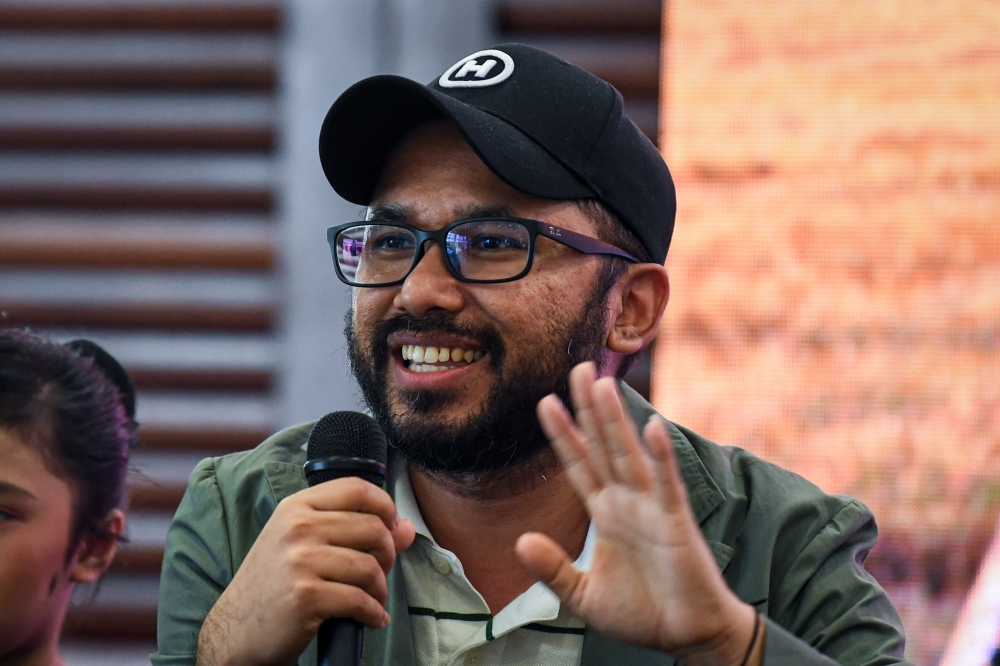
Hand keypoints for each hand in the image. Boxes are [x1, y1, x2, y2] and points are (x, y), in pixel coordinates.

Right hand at [197, 477, 415, 665]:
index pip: (357, 488)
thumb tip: (406, 527)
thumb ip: (356, 531)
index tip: (392, 527)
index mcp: (297, 507)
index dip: (385, 506)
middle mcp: (297, 527)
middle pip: (373, 528)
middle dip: (387, 555)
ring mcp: (300, 560)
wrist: (234, 630)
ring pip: (370, 567)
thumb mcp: (305, 545)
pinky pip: (360, 600)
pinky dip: (373, 613)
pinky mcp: (305, 596)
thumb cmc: (273, 584)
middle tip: (379, 573)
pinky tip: (371, 618)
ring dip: (381, 589)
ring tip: (373, 599)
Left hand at [517, 362, 758, 665]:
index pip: (579, 464)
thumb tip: (520, 542)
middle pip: (603, 445)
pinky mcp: (675, 522)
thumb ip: (553, 569)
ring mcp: (651, 507)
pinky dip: (660, 456)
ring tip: (602, 384)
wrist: (687, 636)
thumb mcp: (583, 596)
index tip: (544, 401)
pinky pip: (667, 484)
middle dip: (589, 408)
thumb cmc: (642, 613)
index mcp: (606, 512)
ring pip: (629, 455)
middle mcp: (627, 501)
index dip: (563, 434)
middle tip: (578, 367)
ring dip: (615, 420)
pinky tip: (651, 426)